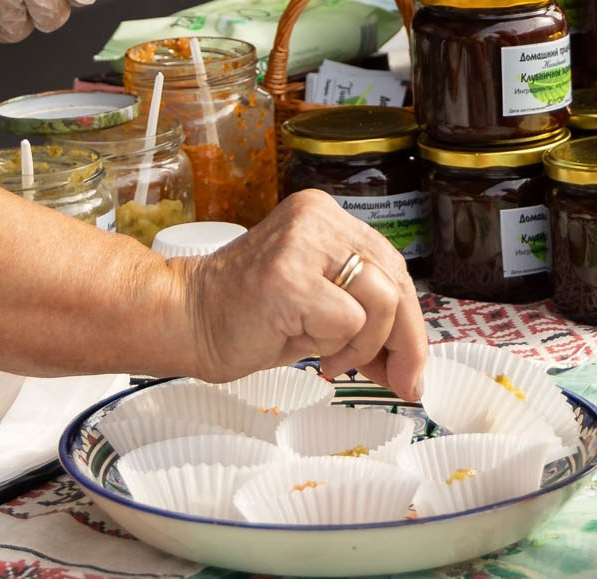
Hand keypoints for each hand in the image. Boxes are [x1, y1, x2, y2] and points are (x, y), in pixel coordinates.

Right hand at [178, 191, 428, 398]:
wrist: (186, 319)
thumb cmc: (244, 315)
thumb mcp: (316, 302)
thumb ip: (362, 314)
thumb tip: (409, 360)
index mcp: (324, 216)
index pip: (391, 266)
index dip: (410, 320)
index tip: (410, 363)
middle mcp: (316, 218)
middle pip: (395, 280)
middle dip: (405, 342)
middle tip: (401, 381)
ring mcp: (302, 243)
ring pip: (381, 301)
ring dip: (364, 345)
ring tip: (330, 358)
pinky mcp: (290, 277)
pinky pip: (349, 320)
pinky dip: (337, 346)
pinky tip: (309, 349)